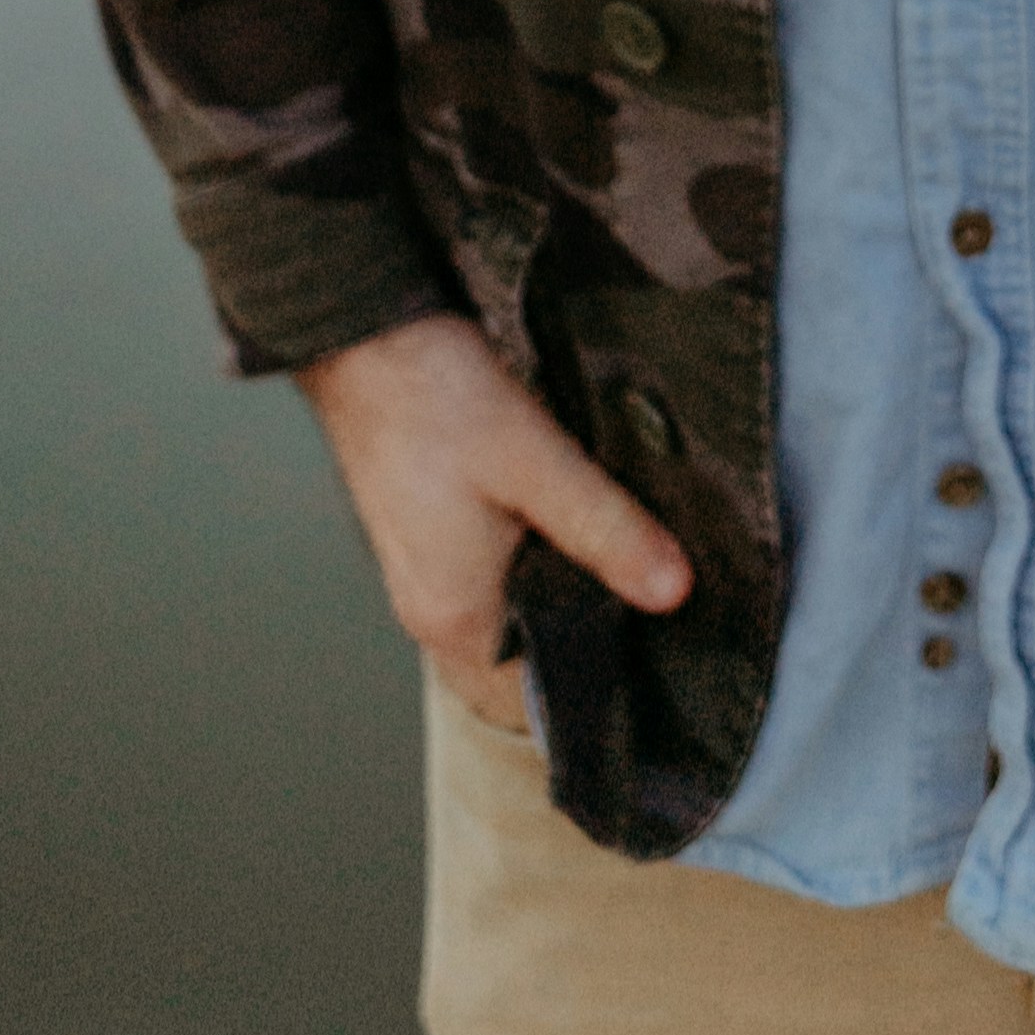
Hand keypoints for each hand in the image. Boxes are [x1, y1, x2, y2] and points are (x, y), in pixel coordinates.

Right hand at [302, 313, 689, 725]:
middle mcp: (430, 612)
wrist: (362, 336)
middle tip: (649, 601)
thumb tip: (673, 592)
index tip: (656, 653)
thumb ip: (608, 531)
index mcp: (457, 618)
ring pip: (505, 616)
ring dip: (552, 596)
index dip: (597, 678)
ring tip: (615, 558)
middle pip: (520, 661)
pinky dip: (524, 566)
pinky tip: (560, 520)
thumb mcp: (538, 463)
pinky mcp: (421, 535)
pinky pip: (484, 579)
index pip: (535, 699)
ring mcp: (420, 574)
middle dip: (579, 636)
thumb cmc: (433, 399)